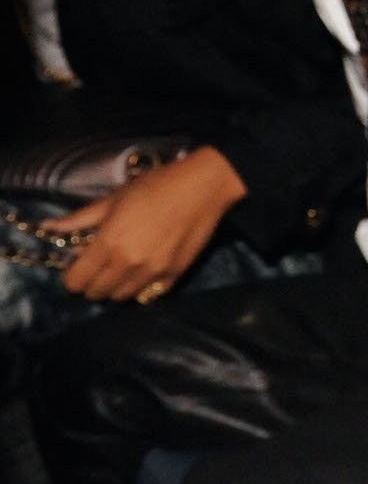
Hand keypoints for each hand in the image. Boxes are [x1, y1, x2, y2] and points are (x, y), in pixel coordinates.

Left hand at [51, 148, 245, 301]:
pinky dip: (140, 288)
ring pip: (121, 297)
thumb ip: (80, 219)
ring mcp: (153, 272)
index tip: (77, 266)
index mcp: (109, 243)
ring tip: (120, 269)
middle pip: (97, 293)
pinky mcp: (174, 275)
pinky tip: (142, 271)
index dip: (71, 276)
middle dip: (91, 283)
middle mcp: (129, 264)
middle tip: (97, 267)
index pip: (76, 280)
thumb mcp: (113, 199)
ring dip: (115, 287)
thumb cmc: (155, 187)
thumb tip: (50, 228)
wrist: (202, 188)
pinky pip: (148, 294)